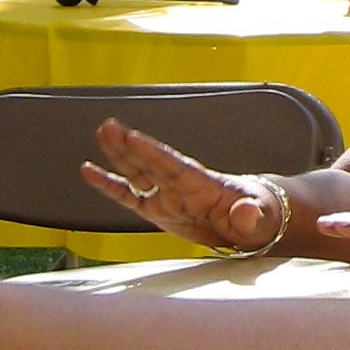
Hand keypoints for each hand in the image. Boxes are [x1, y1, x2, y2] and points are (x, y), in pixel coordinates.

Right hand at [80, 120, 290, 250]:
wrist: (253, 222)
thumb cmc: (259, 215)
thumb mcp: (259, 219)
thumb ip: (250, 216)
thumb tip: (245, 214)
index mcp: (203, 184)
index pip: (174, 166)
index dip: (153, 153)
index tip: (133, 137)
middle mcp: (180, 185)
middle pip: (150, 163)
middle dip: (129, 147)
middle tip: (109, 127)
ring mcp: (167, 196)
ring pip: (137, 173)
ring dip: (118, 155)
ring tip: (101, 134)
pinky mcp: (159, 211)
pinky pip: (129, 197)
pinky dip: (109, 185)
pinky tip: (90, 172)